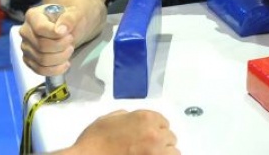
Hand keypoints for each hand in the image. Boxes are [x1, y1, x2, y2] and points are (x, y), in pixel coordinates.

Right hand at [19, 5, 78, 76]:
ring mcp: (26, 47)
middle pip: (41, 46)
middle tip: (71, 39)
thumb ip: (69, 18)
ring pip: (42, 60)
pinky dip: (56, 69)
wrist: (68, 29)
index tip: (68, 33)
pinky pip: (40, 70)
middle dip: (61, 46)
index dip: (54, 34)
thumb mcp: (74, 13)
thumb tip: (61, 29)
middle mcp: (25, 32)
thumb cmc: (69, 19)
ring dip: (61, 57)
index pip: (40, 28)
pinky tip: (66, 63)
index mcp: (33, 16)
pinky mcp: (29, 60)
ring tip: (70, 49)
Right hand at [64, 110, 178, 154]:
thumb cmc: (94, 140)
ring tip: (152, 154)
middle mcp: (154, 133)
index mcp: (145, 118)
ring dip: (164, 153)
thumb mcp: (109, 119)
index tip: (148, 136)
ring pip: (173, 152)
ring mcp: (156, 152)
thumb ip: (126, 116)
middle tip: (147, 148)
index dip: (156, 129)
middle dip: (161, 141)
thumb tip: (132, 118)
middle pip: (170, 137)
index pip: (163, 122)